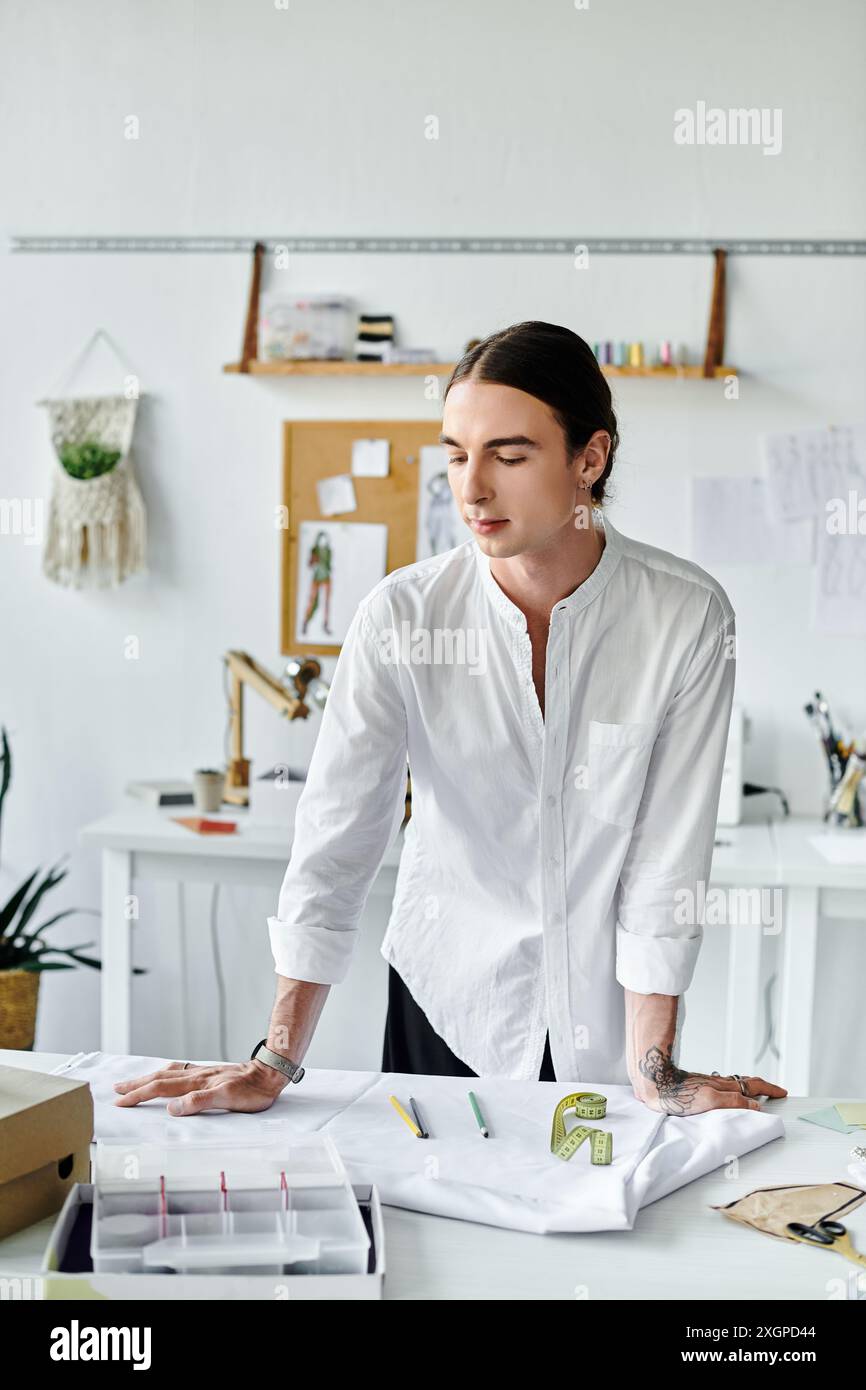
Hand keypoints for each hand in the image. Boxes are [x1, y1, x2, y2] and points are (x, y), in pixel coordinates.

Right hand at [112, 1059, 288, 1115]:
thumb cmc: (252, 1090)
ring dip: (148, 1077)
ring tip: (133, 1080)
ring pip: (168, 1073)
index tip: (120, 1101)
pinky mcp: (209, 1074)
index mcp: (196, 1082)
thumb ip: (199, 1102)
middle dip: (136, 1084)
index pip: (160, 1088)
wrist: (270, 1074)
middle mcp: (196, 1075)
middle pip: (159, 1078)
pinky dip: (165, 1073)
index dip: (139, 1095)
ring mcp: (202, 1073)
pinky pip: (180, 1071)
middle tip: (116, 1089)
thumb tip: (172, 1108)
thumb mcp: (228, 1098)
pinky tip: (167, 1076)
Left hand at [633, 1046, 786, 1114]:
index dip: (769, 1089)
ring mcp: (708, 1082)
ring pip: (735, 1083)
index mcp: (724, 1087)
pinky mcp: (697, 1084)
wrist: (654, 1082)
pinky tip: (727, 1091)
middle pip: (747, 1082)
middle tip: (776, 1092)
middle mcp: (719, 1083)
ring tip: (758, 1092)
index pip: (753, 1086)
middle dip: (763, 1087)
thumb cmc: (678, 1093)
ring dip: (749, 1087)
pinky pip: (722, 1085)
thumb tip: (756, 1105)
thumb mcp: (708, 1100)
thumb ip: (732, 1102)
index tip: (783, 1092)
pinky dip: (733, 1088)